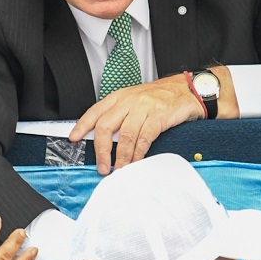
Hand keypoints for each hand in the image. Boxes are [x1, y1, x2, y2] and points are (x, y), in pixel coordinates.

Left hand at [71, 71, 215, 174]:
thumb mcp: (134, 100)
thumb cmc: (159, 98)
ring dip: (121, 157)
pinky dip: (138, 154)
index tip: (74, 138)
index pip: (95, 111)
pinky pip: (144, 139)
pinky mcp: (158, 116)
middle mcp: (128, 101)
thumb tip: (104, 138)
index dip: (82, 125)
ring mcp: (144, 108)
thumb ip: (119, 115)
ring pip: (125, 136)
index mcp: (119, 97)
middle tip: (102, 166)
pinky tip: (135, 162)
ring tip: (119, 169)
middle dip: (101, 150)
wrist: (186, 90)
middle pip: (106, 126)